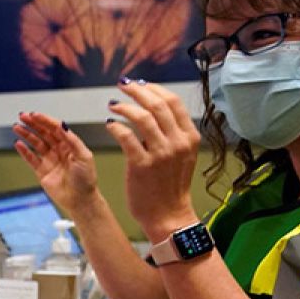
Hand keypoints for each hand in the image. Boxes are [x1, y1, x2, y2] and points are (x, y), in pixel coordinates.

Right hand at [13, 112, 99, 215]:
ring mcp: (50, 160)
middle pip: (44, 133)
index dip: (45, 121)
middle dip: (33, 124)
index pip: (56, 128)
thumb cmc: (86, 180)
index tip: (35, 115)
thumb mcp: (84, 156)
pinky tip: (18, 144)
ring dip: (26, 135)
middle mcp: (59, 151)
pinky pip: (31, 158)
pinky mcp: (42, 171)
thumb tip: (62, 126)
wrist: (80, 200)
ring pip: (36, 143)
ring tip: (17, 127)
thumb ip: (72, 140)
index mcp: (70, 145)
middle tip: (23, 116)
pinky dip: (24, 151)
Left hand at [105, 78, 200, 240]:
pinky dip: (116, 126)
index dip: (154, 88)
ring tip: (113, 105)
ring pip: (142, 117)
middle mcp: (178, 142)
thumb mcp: (181, 155)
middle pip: (157, 105)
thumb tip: (150, 107)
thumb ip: (171, 132)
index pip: (173, 102)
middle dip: (137, 91)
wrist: (168, 215)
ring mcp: (161, 154)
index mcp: (189, 137)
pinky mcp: (142, 165)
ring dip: (124, 106)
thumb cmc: (169, 184)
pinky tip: (110, 124)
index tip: (139, 84)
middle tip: (122, 86)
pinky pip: (126, 136)